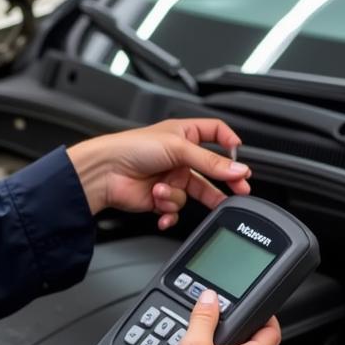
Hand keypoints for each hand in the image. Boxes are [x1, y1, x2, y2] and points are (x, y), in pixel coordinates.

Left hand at [66, 118, 249, 229]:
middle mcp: (179, 156)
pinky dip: (168, 211)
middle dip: (223, 182)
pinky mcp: (161, 198)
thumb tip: (238, 169)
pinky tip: (160, 207)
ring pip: (191, 194)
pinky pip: (175, 210)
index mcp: (184, 134)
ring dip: (176, 196)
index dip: (229, 143)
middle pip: (211, 170)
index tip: (240, 156)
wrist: (104, 173)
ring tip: (162, 191)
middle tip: (239, 192)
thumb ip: (211, 162)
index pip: (215, 133)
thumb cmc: (131, 148)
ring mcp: (171, 177)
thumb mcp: (178, 148)